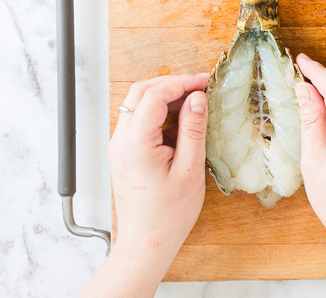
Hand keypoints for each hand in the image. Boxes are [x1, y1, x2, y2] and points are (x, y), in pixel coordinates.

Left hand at [82, 74, 209, 297]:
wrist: (147, 243)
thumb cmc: (168, 215)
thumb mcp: (189, 170)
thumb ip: (193, 130)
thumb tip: (197, 99)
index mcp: (136, 143)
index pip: (155, 95)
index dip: (182, 83)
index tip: (205, 82)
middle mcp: (121, 141)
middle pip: (141, 93)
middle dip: (172, 85)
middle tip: (201, 88)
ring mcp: (120, 147)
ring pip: (138, 105)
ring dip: (166, 98)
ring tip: (195, 105)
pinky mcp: (125, 153)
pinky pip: (139, 122)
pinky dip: (160, 114)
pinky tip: (182, 124)